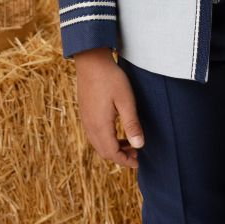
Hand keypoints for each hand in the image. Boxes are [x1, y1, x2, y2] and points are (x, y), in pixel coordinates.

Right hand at [74, 48, 144, 167]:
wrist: (91, 61)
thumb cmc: (111, 79)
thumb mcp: (126, 101)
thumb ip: (131, 124)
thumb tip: (139, 146)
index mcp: (100, 126)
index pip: (112, 153)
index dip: (125, 161)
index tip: (138, 162)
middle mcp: (90, 126)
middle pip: (104, 151)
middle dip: (120, 156)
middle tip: (136, 152)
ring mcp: (85, 119)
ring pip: (98, 143)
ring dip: (113, 147)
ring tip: (129, 142)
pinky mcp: (84, 112)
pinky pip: (94, 134)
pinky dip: (106, 139)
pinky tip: (116, 131)